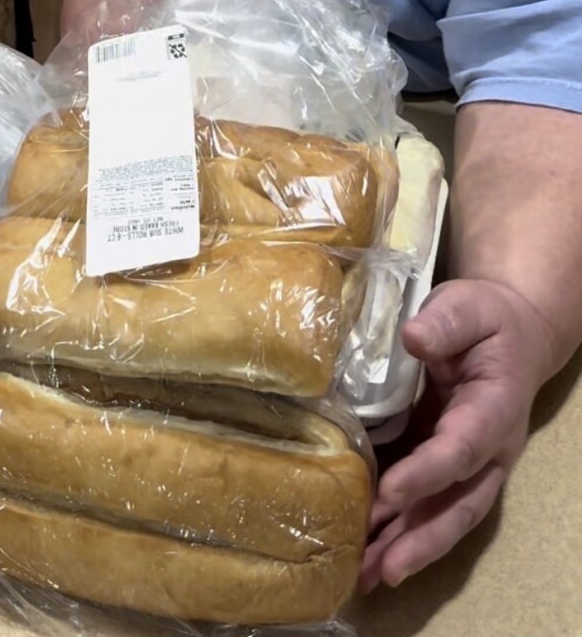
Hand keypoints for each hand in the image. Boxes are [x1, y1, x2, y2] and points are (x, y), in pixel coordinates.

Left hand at [360, 277, 554, 590]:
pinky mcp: (452, 468)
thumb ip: (444, 322)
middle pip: (460, 505)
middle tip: (383, 567)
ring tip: (369, 576)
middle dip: (422, 539)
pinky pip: (432, 507)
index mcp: (494, 409)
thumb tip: (412, 337)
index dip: (427, 473)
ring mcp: (474, 466)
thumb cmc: (487, 318)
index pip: (461, 448)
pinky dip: (404, 532)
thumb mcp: (468, 306)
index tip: (390, 493)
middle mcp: (490, 450)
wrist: (513, 332)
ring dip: (410, 548)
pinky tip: (370, 551)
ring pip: (447, 517)